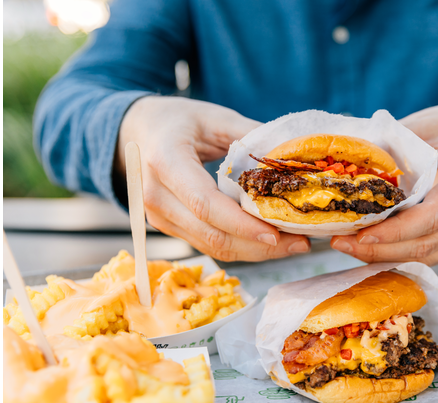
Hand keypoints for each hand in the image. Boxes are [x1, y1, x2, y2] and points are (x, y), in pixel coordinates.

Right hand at [116, 96, 310, 260]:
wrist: (137, 130)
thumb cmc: (178, 120)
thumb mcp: (215, 117)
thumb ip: (251, 136)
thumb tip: (293, 158)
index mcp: (165, 161)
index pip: (205, 204)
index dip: (241, 224)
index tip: (277, 233)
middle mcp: (155, 195)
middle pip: (211, 234)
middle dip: (258, 245)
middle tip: (300, 243)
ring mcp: (158, 216)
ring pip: (211, 246)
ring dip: (254, 251)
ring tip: (293, 244)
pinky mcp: (167, 227)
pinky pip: (207, 244)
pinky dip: (241, 246)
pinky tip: (269, 241)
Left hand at [330, 101, 437, 264]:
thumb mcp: (423, 124)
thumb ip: (392, 147)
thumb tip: (349, 168)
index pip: (435, 213)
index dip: (398, 230)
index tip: (363, 235)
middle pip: (429, 242)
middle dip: (382, 249)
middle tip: (342, 243)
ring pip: (429, 254)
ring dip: (386, 256)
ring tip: (348, 247)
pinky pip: (432, 252)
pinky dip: (399, 253)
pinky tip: (370, 249)